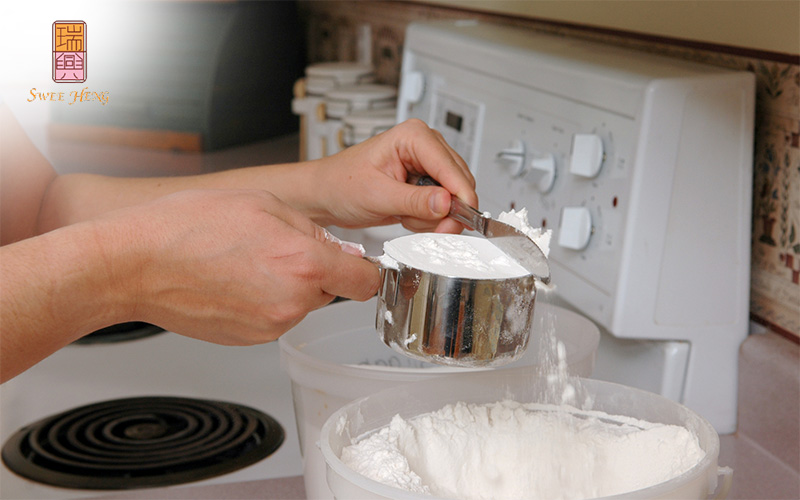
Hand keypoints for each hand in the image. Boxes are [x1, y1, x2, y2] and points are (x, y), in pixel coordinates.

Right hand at [105, 189, 378, 344]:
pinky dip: (264, 302)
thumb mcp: (264, 204)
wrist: (135, 264)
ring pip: (300, 304)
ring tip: (247, 262)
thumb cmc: (187, 228)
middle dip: (317, 272)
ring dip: (288, 286)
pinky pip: (274, 317)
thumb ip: (312, 230)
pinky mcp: (249, 339)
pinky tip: (235, 281)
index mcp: (304, 265)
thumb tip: (340, 250)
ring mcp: (270, 326)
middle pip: (331, 291)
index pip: (366, 282)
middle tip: (279, 249)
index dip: (365, 270)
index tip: (361, 264)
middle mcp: (292, 302)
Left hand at [314, 119, 477, 233]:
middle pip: (459, 184)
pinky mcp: (425, 184)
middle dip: (443, 212)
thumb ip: (415, 200)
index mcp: (414, 137)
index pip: (451, 168)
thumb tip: (446, 203)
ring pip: (453, 200)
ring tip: (402, 214)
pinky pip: (442, 208)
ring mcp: (427, 166)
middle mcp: (425, 147)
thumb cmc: (340, 184)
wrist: (326, 195)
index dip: (460, 197)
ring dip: (431, 217)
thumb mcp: (377, 195)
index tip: (460, 221)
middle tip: (422, 225)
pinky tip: (405, 215)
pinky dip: (426, 219)